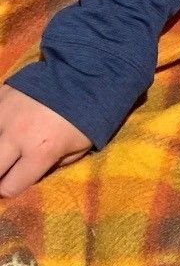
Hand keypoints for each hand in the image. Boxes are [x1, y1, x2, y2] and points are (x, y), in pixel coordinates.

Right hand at [0, 85, 91, 200]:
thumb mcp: (78, 149)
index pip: (9, 187)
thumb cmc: (85, 117)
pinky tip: (4, 130)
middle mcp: (17, 135)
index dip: (10, 190)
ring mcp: (4, 115)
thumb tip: (29, 177)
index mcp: (40, 152)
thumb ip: (52, 166)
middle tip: (6, 170)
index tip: (11, 185)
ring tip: (7, 150)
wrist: (83, 75)